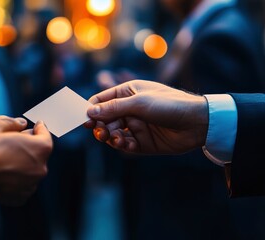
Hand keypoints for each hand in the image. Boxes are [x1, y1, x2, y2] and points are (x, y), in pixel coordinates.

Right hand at [0, 116, 52, 205]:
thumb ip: (11, 124)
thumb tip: (20, 123)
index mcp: (39, 149)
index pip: (45, 136)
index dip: (40, 128)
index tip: (37, 124)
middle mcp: (39, 169)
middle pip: (37, 153)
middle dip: (28, 145)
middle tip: (13, 138)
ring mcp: (29, 185)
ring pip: (29, 170)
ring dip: (21, 162)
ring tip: (2, 156)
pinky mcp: (17, 198)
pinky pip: (20, 184)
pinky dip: (14, 178)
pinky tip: (0, 171)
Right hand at [85, 80, 208, 154]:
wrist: (198, 123)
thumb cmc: (169, 104)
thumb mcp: (139, 102)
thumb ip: (113, 108)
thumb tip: (89, 111)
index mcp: (127, 93)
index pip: (102, 101)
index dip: (91, 109)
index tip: (83, 119)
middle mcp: (129, 109)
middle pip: (105, 119)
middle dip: (100, 126)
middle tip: (100, 132)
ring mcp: (136, 126)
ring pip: (113, 133)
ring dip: (110, 136)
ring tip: (115, 139)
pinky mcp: (142, 141)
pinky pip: (125, 144)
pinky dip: (122, 145)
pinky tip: (125, 143)